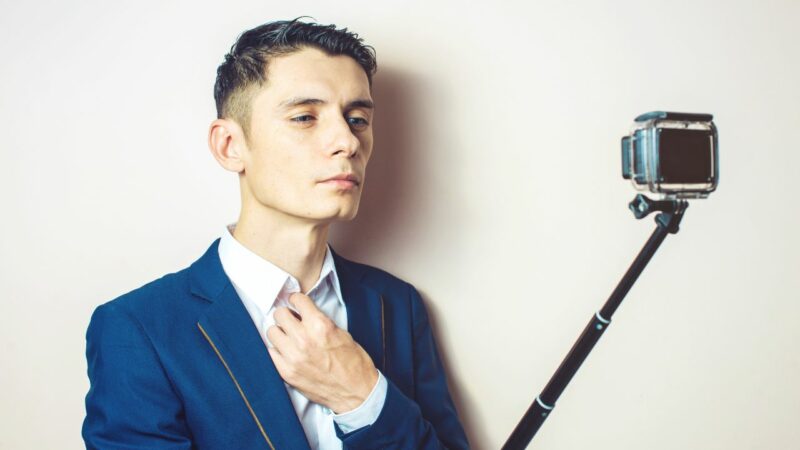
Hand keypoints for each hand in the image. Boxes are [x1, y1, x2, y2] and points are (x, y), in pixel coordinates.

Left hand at [267, 292, 378, 412]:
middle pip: (280, 314)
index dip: (297, 301)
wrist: (356, 393)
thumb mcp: (342, 333)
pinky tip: (288, 352)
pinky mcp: (287, 372)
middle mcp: (304, 339)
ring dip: (281, 333)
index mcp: (320, 326)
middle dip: (287, 315)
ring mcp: (293, 357)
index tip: (297, 304)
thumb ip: (320, 321)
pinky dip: (278, 350)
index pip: (297, 300)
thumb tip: (304, 314)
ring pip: (272, 332)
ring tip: (290, 337)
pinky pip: (271, 353)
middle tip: (293, 321)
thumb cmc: (353, 363)